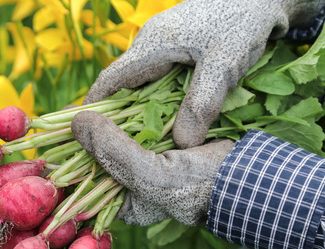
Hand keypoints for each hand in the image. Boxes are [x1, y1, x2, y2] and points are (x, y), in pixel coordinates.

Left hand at [71, 110, 234, 225]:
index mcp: (124, 203)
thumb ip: (112, 151)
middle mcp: (130, 186)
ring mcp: (143, 164)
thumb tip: (76, 122)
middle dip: (83, 139)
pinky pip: (131, 128)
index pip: (85, 185)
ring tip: (82, 108)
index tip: (49, 141)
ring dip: (102, 123)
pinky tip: (111, 103)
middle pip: (97, 159)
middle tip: (66, 117)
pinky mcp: (155, 144)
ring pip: (113, 140)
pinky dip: (123, 115)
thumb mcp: (148, 174)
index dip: (66, 163)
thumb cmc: (195, 185)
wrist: (243, 172)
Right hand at [84, 0, 324, 147]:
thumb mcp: (223, 64)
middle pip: (123, 86)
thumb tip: (183, 145)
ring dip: (142, 111)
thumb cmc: (241, 21)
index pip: (109, 80)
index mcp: (150, 46)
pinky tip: (171, 119)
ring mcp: (164, 46)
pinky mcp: (179, 48)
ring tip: (143, 142)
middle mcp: (150, 46)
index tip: (84, 133)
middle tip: (119, 149)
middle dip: (118, 117)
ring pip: (143, 84)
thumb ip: (201, 104)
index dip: (95, 107)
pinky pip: (160, 79)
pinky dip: (160, 101)